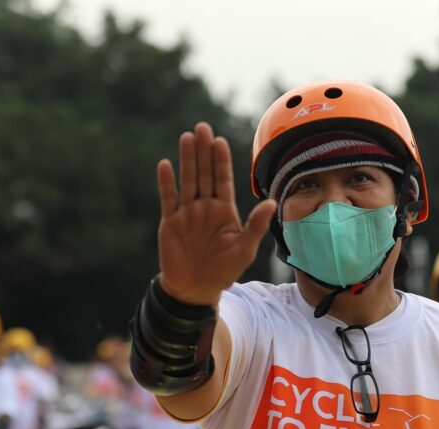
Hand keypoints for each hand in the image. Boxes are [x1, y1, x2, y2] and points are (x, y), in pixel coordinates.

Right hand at [156, 122, 276, 305]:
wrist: (196, 290)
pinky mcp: (171, 222)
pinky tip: (165, 165)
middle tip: (202, 127)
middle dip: (203, 151)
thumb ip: (256, 225)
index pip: (223, 180)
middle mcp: (206, 207)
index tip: (220, 141)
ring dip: (187, 160)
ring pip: (187, 181)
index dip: (221, 161)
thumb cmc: (224, 272)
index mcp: (225, 210)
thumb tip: (272, 202)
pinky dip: (167, 183)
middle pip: (204, 174)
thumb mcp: (244, 250)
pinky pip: (169, 199)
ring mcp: (187, 213)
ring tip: (187, 137)